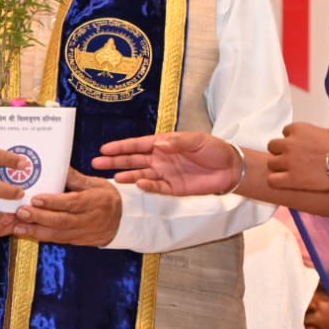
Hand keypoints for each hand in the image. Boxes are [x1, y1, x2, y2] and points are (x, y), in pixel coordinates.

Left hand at [12, 170, 121, 245]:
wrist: (123, 221)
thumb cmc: (107, 198)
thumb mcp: (97, 183)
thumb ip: (76, 178)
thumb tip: (58, 166)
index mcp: (95, 202)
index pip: (72, 203)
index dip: (53, 202)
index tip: (36, 199)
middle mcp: (89, 219)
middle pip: (62, 221)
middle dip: (39, 218)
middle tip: (21, 211)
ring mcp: (83, 233)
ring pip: (57, 234)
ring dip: (35, 231)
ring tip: (17, 226)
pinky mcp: (77, 241)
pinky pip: (58, 240)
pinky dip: (41, 237)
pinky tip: (27, 232)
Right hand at [92, 131, 239, 197]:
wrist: (230, 168)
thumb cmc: (214, 149)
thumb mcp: (197, 139)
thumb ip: (177, 142)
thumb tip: (159, 144)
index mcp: (164, 144)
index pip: (138, 145)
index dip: (121, 147)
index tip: (105, 148)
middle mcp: (161, 159)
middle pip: (133, 160)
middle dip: (115, 161)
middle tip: (97, 163)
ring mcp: (166, 174)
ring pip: (141, 174)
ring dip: (127, 175)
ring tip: (113, 178)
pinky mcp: (174, 188)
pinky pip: (157, 187)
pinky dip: (147, 186)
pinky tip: (138, 183)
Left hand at [266, 122, 328, 191]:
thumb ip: (318, 132)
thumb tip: (321, 136)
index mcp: (299, 129)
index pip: (286, 131)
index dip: (292, 139)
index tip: (299, 145)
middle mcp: (290, 143)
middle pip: (273, 146)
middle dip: (280, 152)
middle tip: (291, 159)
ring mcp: (289, 161)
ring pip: (271, 163)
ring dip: (278, 167)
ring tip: (289, 172)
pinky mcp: (292, 179)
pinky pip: (272, 180)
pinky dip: (276, 181)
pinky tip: (285, 182)